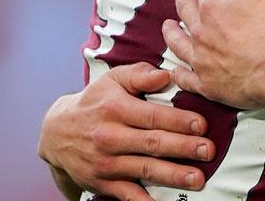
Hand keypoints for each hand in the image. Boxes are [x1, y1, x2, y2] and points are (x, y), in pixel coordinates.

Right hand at [38, 63, 212, 200]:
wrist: (56, 133)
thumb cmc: (95, 102)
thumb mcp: (113, 80)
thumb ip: (140, 75)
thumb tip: (166, 75)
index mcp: (116, 109)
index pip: (153, 116)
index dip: (178, 121)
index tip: (202, 125)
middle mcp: (110, 137)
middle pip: (152, 144)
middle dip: (183, 148)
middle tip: (208, 151)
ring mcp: (106, 163)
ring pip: (144, 169)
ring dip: (172, 175)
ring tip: (197, 179)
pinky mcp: (102, 183)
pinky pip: (127, 195)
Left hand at [163, 0, 264, 109]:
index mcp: (213, 6)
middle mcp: (201, 32)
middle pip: (185, 8)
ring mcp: (201, 59)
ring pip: (179, 43)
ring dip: (172, 32)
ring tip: (168, 25)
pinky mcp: (208, 84)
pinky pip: (187, 78)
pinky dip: (179, 73)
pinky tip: (175, 70)